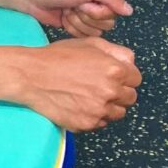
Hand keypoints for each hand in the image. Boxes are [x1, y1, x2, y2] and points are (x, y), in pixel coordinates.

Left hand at [11, 0, 132, 38]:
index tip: (84, 4)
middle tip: (73, 7)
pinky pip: (83, 36)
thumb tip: (130, 11)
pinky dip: (71, 29)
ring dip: (77, 23)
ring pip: (94, 32)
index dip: (99, 12)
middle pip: (106, 24)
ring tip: (66, 11)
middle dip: (86, 18)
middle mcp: (97, 4)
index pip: (114, 12)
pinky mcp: (75, 26)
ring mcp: (85, 16)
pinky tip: (63, 19)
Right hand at [14, 36, 142, 132]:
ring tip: (89, 96)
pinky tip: (79, 104)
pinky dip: (94, 116)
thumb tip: (130, 62)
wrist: (31, 76)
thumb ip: (116, 51)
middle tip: (100, 86)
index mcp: (114, 70)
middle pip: (130, 98)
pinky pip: (100, 124)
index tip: (113, 76)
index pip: (136, 79)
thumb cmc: (57, 57)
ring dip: (109, 106)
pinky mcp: (87, 124)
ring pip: (118, 113)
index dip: (125, 76)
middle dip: (119, 92)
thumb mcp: (89, 44)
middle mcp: (110, 92)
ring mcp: (99, 110)